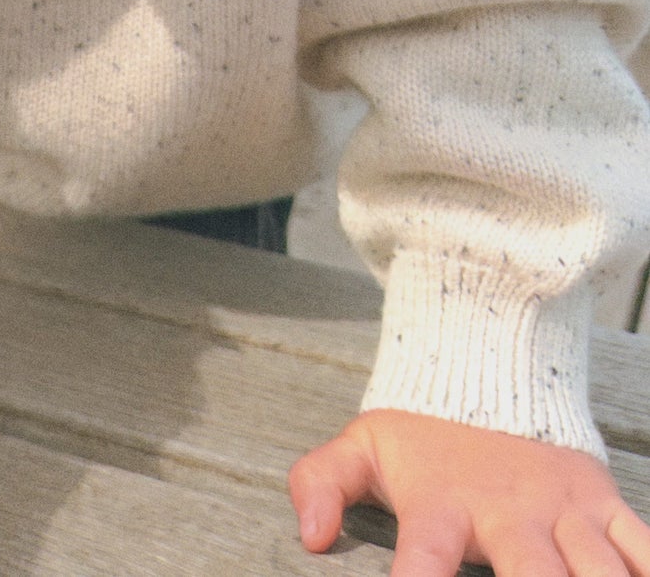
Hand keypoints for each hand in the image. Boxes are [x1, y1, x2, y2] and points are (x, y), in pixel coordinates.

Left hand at [290, 409, 649, 575]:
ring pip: (600, 572)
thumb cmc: (421, 435)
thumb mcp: (361, 448)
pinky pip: (644, 549)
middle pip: (535, 575)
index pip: (425, 554)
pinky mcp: (605, 507)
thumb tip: (311, 537)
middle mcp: (510, 513)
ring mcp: (564, 512)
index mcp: (444, 503)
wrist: (485, 370)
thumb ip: (322, 484)